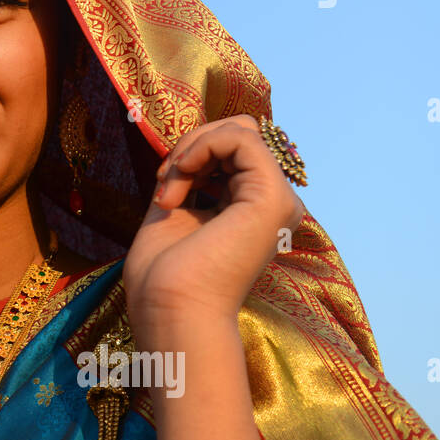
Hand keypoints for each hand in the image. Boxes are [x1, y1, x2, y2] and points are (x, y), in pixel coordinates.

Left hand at [122, 114, 304, 342]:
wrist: (171, 309)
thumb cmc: (165, 276)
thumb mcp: (173, 211)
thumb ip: (187, 177)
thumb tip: (188, 146)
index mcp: (252, 209)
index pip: (234, 149)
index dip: (193, 152)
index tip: (162, 182)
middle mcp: (273, 203)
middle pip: (241, 132)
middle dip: (194, 144)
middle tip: (163, 179)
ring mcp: (278, 201)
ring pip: (242, 130)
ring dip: (192, 149)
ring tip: (168, 189)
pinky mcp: (272, 198)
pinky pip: (242, 139)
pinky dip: (201, 147)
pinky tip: (179, 179)